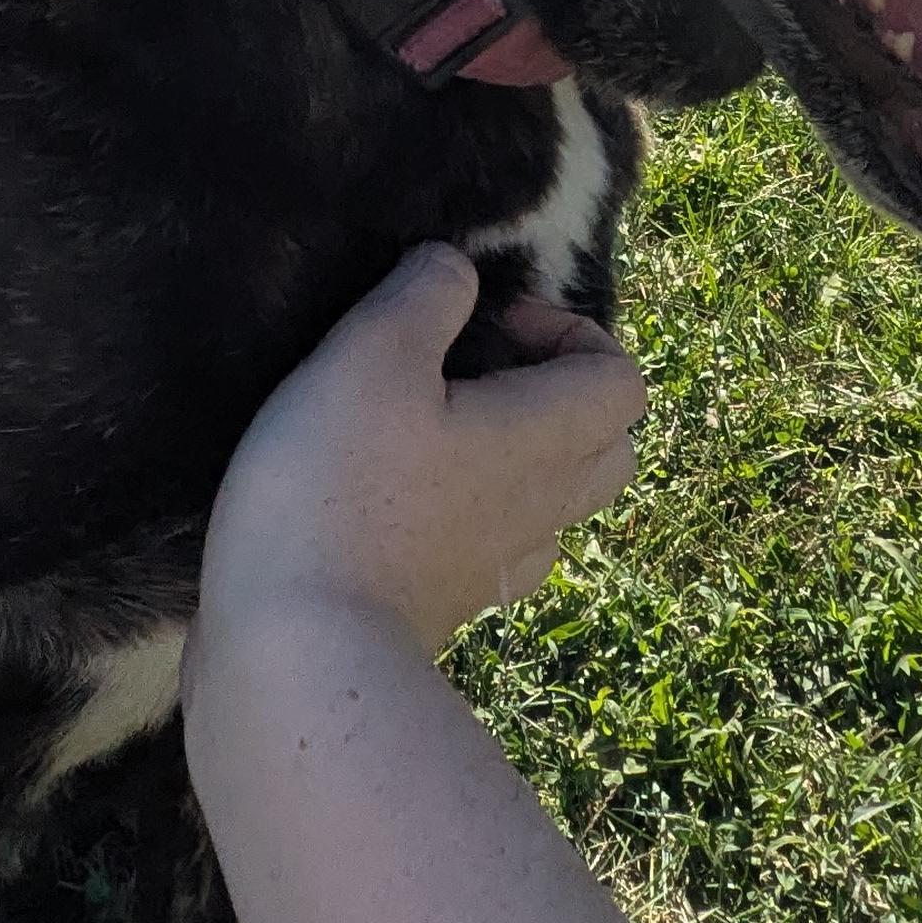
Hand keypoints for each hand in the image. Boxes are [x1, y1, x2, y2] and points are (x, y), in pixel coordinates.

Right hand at [198, 247, 649, 667]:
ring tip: (435, 431)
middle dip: (559, 395)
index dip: (569, 332)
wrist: (298, 651)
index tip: (484, 327)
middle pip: (607, 444)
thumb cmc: (336, 489)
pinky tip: (405, 499)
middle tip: (472, 375)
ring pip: (556, 501)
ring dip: (520, 457)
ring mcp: (501, 566)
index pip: (623, 378)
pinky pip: (499, 550)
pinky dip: (476, 515)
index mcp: (546, 437)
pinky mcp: (452, 605)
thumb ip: (422, 296)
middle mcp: (544, 505)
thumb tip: (454, 270)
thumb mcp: (367, 356)